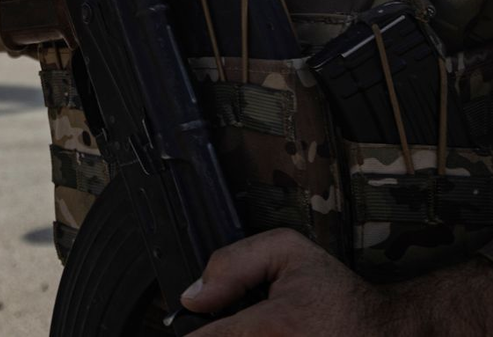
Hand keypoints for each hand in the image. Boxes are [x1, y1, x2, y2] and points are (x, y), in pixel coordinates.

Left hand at [181, 229, 401, 335]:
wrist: (389, 334)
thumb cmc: (338, 293)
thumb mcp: (285, 250)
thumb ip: (231, 264)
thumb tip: (193, 297)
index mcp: (276, 327)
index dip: (192, 332)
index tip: (190, 325)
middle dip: (218, 334)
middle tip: (232, 321)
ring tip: (258, 328)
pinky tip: (272, 336)